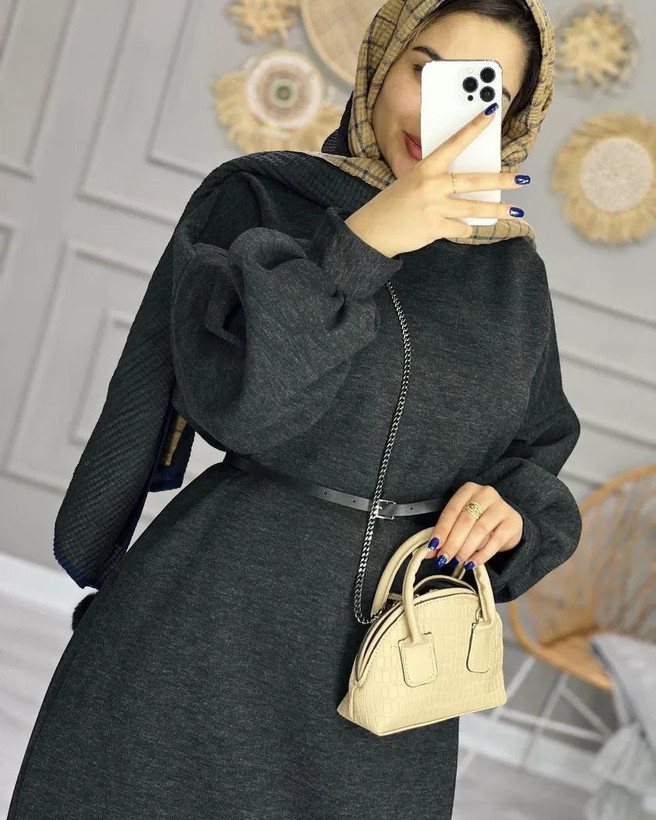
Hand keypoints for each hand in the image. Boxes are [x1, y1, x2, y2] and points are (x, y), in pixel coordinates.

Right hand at [344, 103, 529, 257]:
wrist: (373, 230)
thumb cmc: (394, 204)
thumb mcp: (412, 182)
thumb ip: (438, 181)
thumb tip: (469, 187)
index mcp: (425, 168)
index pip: (454, 143)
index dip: (474, 127)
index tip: (492, 113)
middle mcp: (431, 186)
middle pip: (474, 181)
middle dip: (502, 180)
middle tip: (522, 178)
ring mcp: (434, 208)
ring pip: (474, 208)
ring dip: (496, 210)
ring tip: (514, 209)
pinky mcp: (435, 228)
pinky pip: (461, 228)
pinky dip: (465, 228)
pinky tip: (462, 227)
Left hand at [425, 481, 523, 570]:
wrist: (507, 523)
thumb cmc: (479, 520)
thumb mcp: (461, 522)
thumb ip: (446, 534)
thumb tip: (428, 552)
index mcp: (468, 490)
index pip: (452, 510)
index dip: (442, 529)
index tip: (433, 545)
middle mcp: (485, 494)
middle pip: (465, 520)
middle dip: (452, 542)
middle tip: (444, 558)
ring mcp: (501, 506)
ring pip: (479, 530)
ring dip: (466, 548)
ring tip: (457, 561)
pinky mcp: (513, 522)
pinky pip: (495, 540)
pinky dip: (482, 554)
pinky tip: (473, 562)